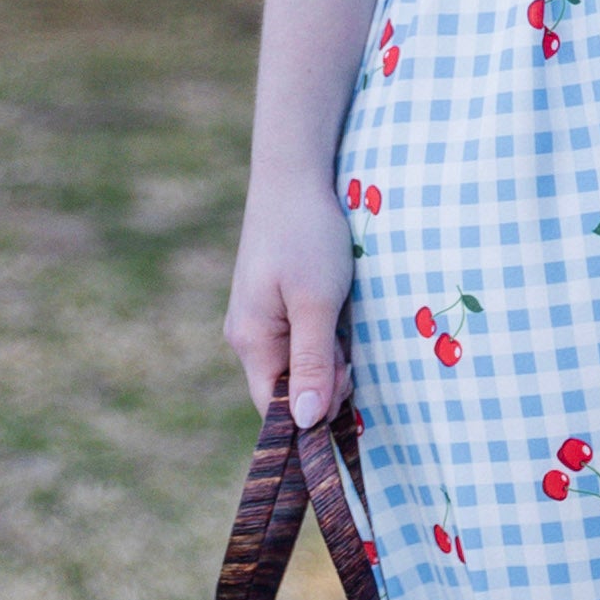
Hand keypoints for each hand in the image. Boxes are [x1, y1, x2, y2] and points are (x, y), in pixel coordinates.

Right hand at [224, 153, 355, 425]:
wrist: (295, 176)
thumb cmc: (307, 237)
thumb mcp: (316, 302)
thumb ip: (312, 363)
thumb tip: (307, 423)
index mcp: (250, 341)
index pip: (275, 408)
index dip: (313, 411)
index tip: (347, 382)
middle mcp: (247, 336)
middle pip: (288, 388)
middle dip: (326, 381)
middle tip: (351, 349)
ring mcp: (259, 319)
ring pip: (298, 363)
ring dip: (329, 357)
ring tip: (344, 322)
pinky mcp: (273, 303)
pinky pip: (300, 340)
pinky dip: (324, 336)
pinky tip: (338, 313)